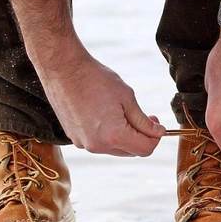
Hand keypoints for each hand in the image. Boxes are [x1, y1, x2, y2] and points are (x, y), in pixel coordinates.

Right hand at [8, 0, 164, 156]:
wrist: (63, 69)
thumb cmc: (95, 79)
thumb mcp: (127, 97)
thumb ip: (143, 120)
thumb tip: (157, 132)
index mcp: (114, 136)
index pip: (145, 149)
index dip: (155, 138)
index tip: (157, 125)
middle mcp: (98, 146)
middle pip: (130, 152)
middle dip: (141, 137)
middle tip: (146, 118)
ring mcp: (84, 144)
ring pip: (114, 149)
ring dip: (124, 136)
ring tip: (123, 114)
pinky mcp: (74, 138)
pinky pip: (99, 142)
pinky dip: (108, 134)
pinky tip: (105, 115)